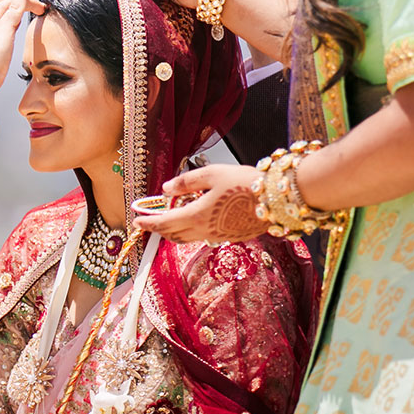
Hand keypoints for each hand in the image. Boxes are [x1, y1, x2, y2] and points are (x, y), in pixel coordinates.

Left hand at [134, 164, 265, 243]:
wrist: (278, 198)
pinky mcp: (232, 237)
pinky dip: (193, 231)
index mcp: (196, 216)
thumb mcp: (211, 174)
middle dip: (159, 229)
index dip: (147, 223)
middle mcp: (205, 231)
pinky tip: (197, 219)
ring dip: (175, 231)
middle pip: (173, 234)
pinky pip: (205, 237)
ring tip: (169, 220)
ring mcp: (219, 236)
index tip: (136, 222)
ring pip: (188, 238)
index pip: (163, 223)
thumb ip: (185, 182)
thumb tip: (166, 189)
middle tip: (149, 222)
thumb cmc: (245, 182)